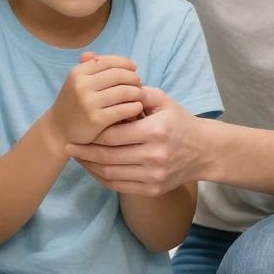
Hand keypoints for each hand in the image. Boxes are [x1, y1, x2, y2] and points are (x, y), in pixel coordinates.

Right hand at [51, 53, 142, 148]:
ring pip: (124, 91)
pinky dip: (134, 107)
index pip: (108, 61)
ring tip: (140, 95)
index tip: (134, 69)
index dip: (125, 63)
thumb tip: (121, 60)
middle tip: (139, 83)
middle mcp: (82, 85)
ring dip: (137, 92)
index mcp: (78, 72)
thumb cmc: (72, 104)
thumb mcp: (77, 82)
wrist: (58, 131)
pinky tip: (137, 108)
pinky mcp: (96, 120)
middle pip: (118, 75)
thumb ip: (95, 68)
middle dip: (133, 78)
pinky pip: (123, 109)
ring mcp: (88, 103)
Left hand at [69, 86, 206, 193]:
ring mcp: (154, 176)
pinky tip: (93, 169)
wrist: (203, 151)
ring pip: (111, 174)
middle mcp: (154, 156)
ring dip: (90, 167)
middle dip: (85, 152)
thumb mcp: (164, 101)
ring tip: (78, 157)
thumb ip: (138, 92)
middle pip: (108, 156)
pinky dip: (103, 178)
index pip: (113, 135)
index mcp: (155, 131)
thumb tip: (112, 84)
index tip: (78, 130)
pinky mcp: (153, 189)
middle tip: (69, 146)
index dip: (92, 134)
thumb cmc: (179, 122)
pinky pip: (120, 186)